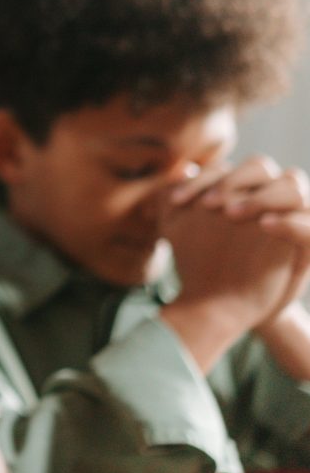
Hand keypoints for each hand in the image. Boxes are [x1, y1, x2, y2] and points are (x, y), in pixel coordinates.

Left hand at [169, 156, 309, 322]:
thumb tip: (180, 172)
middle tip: (208, 206)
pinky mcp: (307, 243)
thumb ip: (175, 203)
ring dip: (261, 196)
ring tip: (232, 216)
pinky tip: (266, 225)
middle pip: (259, 166)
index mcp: (237, 189)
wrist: (228, 306)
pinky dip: (292, 222)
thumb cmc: (206, 263)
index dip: (200, 178)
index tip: (176, 201)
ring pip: (292, 184)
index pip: (224, 168)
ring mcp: (291, 215)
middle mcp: (266, 195)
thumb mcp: (184, 233)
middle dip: (232, 181)